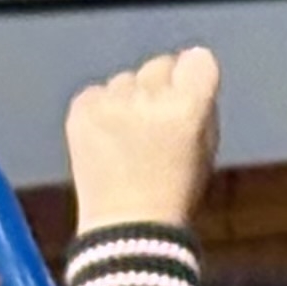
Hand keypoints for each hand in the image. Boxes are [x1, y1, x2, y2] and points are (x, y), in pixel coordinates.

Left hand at [65, 48, 222, 234]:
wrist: (126, 226)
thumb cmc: (174, 192)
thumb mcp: (206, 148)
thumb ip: (200, 107)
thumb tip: (188, 79)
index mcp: (189, 107)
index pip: (197, 59)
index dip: (193, 74)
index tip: (188, 89)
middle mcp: (150, 98)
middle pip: (159, 64)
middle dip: (159, 85)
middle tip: (154, 119)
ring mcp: (111, 103)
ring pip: (125, 79)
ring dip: (127, 98)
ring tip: (126, 136)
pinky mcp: (81, 111)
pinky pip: (95, 93)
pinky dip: (99, 109)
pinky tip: (104, 138)